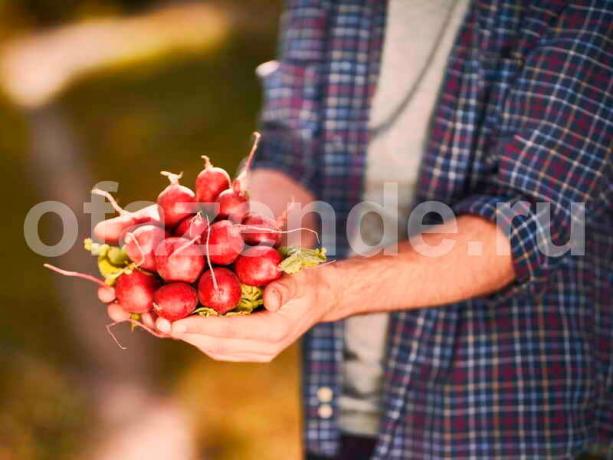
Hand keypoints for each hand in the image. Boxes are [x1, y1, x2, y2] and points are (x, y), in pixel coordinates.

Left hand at [164, 265, 337, 361]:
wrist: (321, 298)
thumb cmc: (311, 284)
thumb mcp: (303, 280)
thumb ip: (287, 288)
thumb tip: (272, 300)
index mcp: (274, 332)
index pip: (230, 332)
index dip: (200, 327)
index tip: (172, 322)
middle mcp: (262, 348)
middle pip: (214, 345)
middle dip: (181, 333)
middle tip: (151, 320)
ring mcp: (254, 350)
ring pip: (210, 347)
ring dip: (182, 335)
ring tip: (152, 322)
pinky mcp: (246, 346)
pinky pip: (215, 343)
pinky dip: (192, 333)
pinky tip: (171, 321)